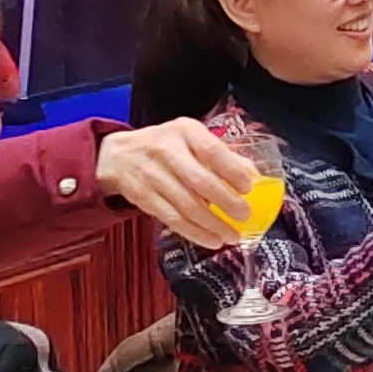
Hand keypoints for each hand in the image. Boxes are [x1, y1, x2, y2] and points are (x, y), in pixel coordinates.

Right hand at [96, 120, 264, 245]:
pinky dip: (195, 233)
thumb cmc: (165, 146)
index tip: (248, 187)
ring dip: (213, 225)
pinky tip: (212, 240)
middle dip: (226, 202)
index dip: (232, 171)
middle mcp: (166, 151)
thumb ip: (221, 154)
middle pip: (199, 181)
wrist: (119, 156)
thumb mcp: (191, 138)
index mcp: (184, 131)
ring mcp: (152, 175)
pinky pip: (173, 219)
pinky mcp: (143, 198)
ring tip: (232, 235)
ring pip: (187, 205)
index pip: (212, 151)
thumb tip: (253, 175)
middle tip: (244, 216)